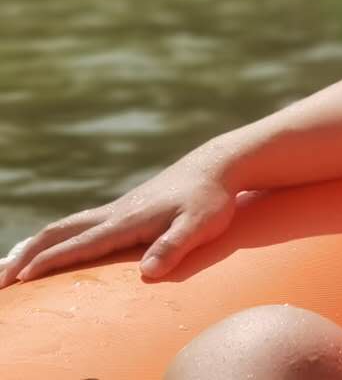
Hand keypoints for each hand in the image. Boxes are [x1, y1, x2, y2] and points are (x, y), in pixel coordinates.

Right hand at [0, 153, 237, 287]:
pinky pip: (78, 224)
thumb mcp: (200, 225)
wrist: (216, 166)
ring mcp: (116, 210)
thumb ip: (174, 247)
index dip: (49, 262)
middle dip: (26, 255)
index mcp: (126, 221)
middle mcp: (114, 214)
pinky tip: (50, 247)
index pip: (79, 244)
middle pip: (59, 232)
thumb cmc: (210, 199)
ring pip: (64, 226)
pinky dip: (54, 237)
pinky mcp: (123, 209)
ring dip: (34, 245)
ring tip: (9, 266)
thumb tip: (148, 273)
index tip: (20, 279)